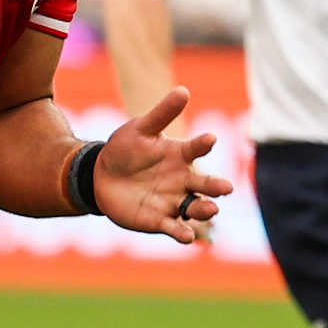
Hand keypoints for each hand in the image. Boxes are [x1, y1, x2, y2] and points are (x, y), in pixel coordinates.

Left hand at [92, 87, 232, 243]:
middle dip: (216, 187)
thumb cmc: (125, 149)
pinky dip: (182, 233)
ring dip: (204, 210)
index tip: (210, 138)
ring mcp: (172, 201)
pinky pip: (174, 228)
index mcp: (179, 156)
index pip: (196, 149)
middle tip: (226, 187)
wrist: (101, 176)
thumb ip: (161, 113)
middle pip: (204, 185)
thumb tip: (183, 90)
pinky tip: (188, 237)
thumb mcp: (140, 129)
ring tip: (210, 209)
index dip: (203, 144)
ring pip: (194, 208)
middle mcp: (182, 180)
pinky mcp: (159, 220)